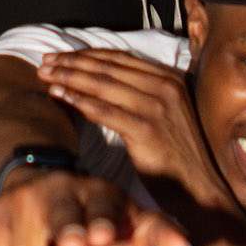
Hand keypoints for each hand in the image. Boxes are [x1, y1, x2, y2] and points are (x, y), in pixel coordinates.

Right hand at [0, 169, 188, 245]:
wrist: (38, 187)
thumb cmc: (95, 219)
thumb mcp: (127, 223)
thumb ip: (157, 234)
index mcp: (97, 191)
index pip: (101, 205)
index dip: (100, 222)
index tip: (100, 240)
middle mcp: (57, 190)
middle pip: (60, 215)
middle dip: (68, 231)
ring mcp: (20, 201)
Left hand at [38, 50, 230, 215]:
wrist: (201, 190)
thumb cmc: (178, 156)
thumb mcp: (167, 114)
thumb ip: (143, 93)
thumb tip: (101, 80)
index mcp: (170, 79)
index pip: (120, 58)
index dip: (86, 54)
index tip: (61, 56)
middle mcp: (165, 87)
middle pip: (107, 67)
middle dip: (71, 62)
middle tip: (45, 62)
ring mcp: (157, 107)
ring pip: (102, 84)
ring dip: (69, 77)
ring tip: (46, 76)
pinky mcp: (146, 129)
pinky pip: (104, 110)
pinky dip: (79, 101)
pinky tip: (61, 97)